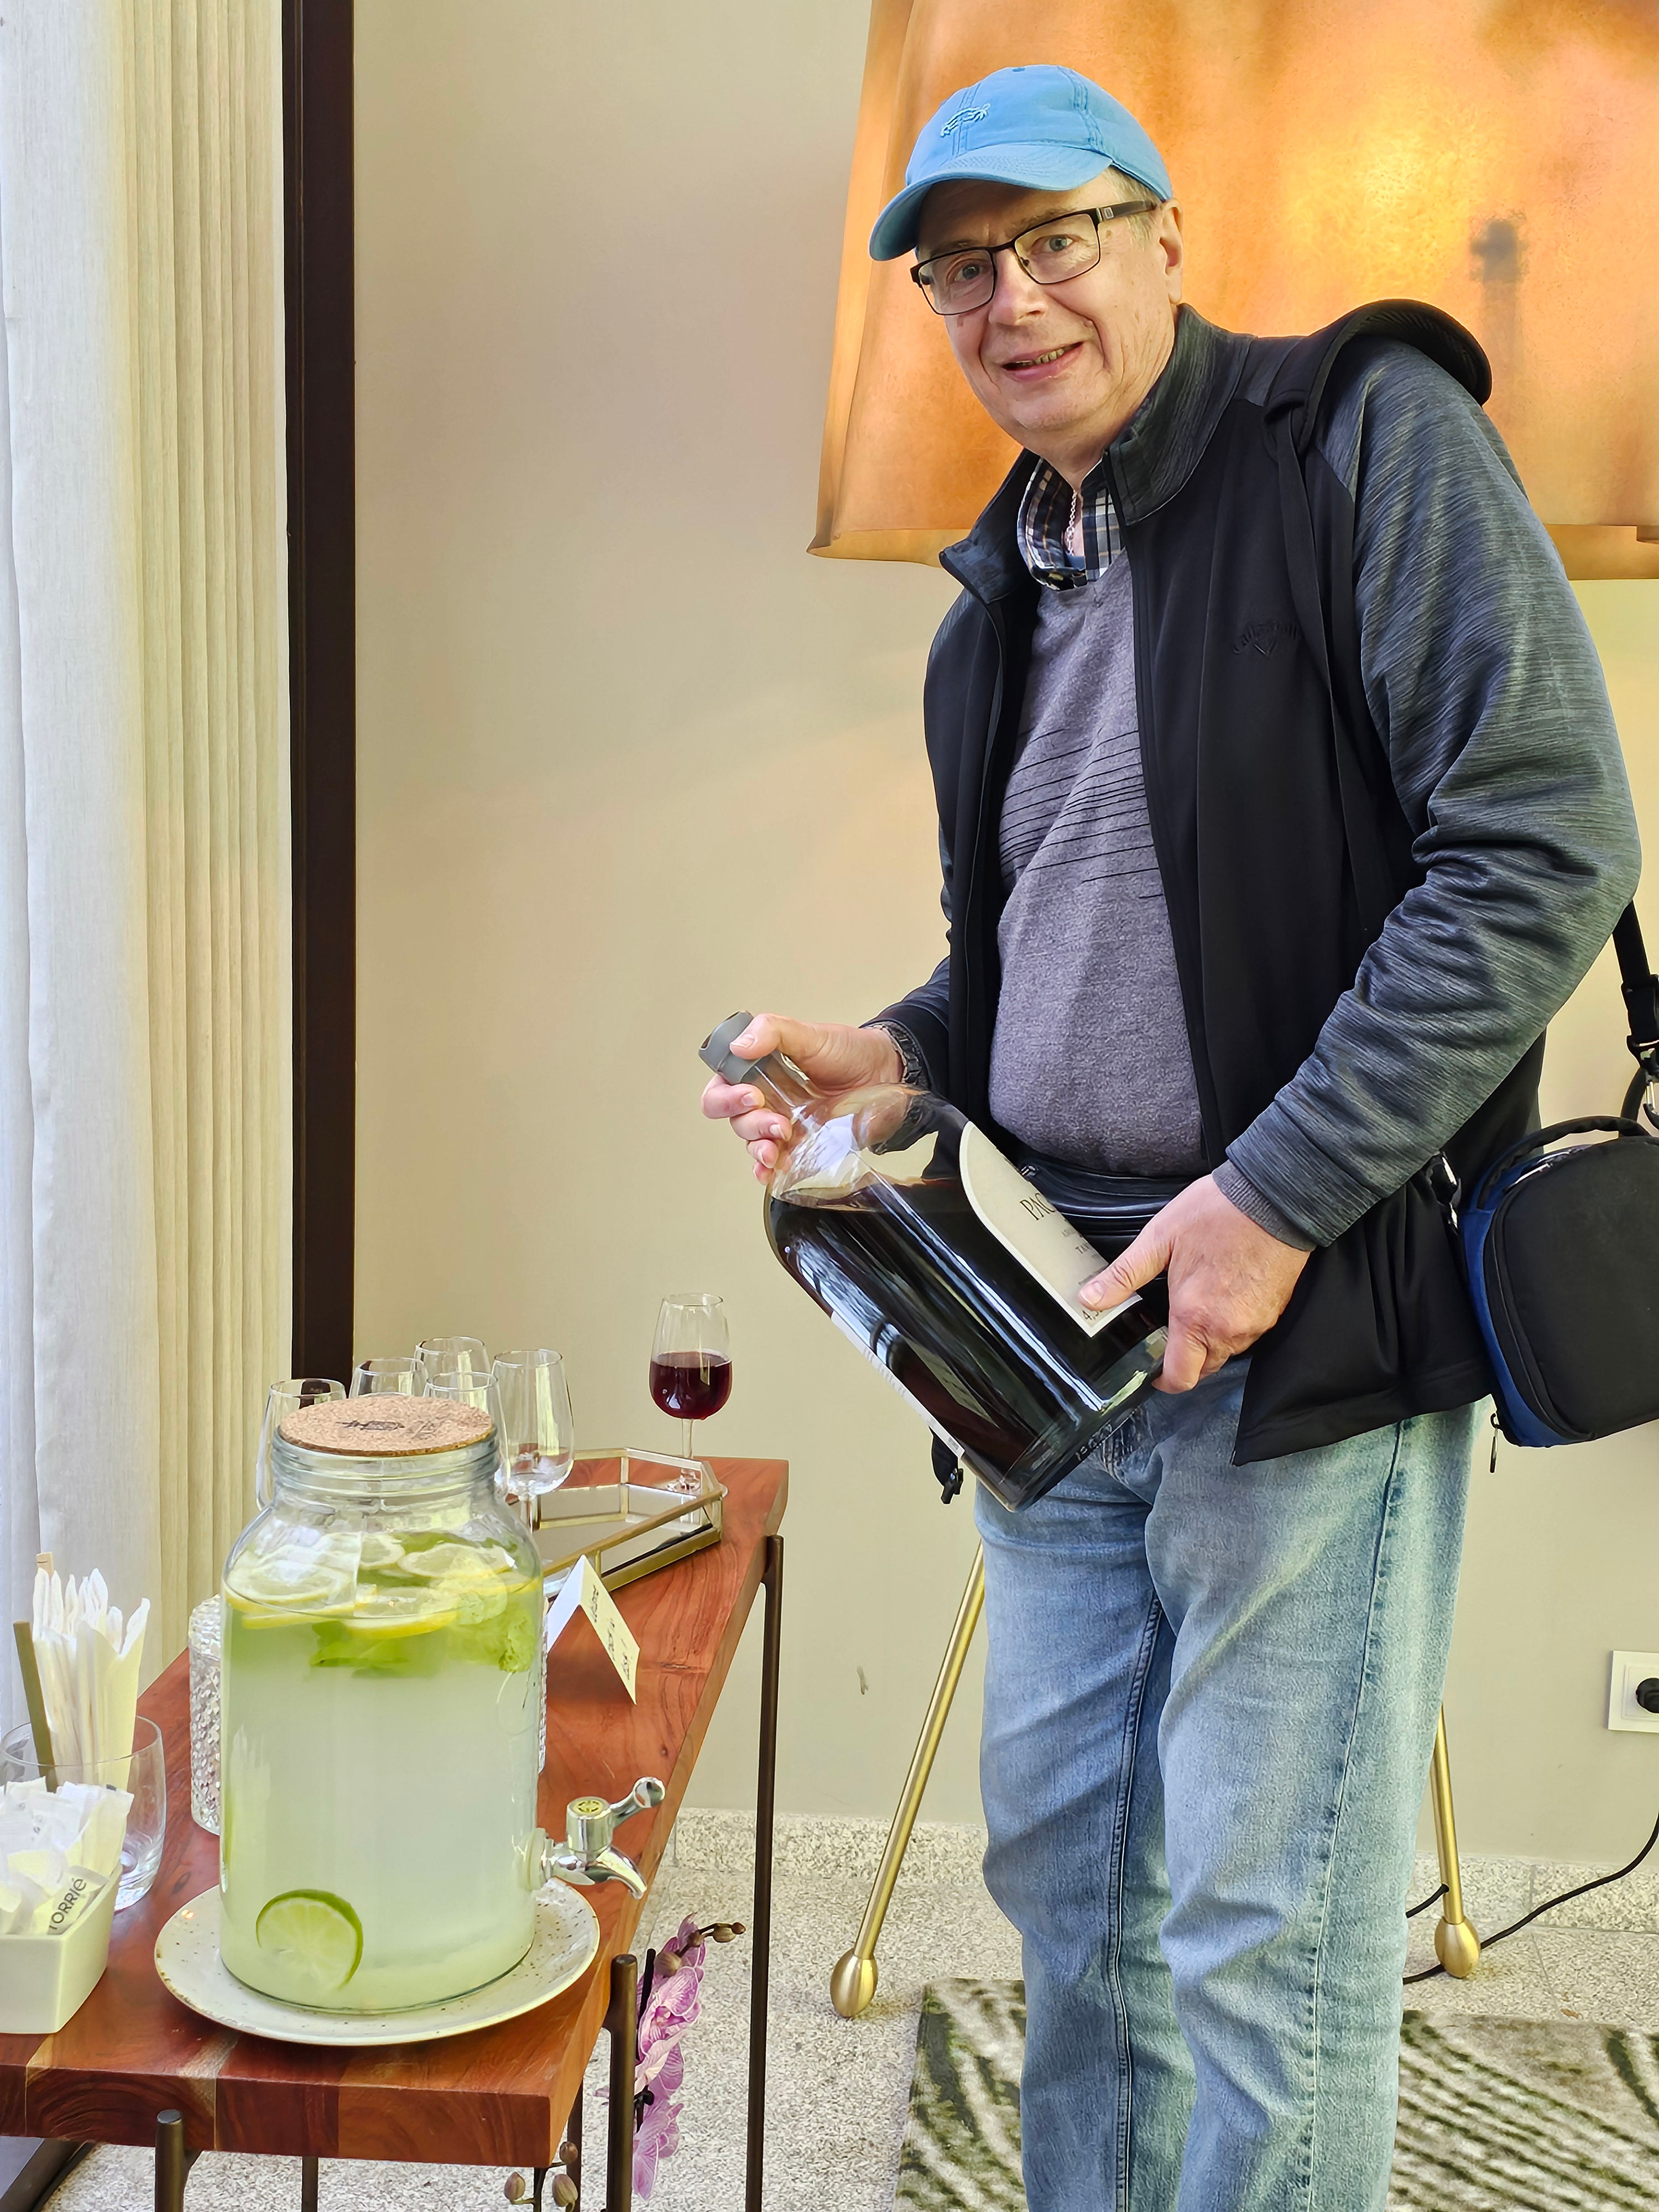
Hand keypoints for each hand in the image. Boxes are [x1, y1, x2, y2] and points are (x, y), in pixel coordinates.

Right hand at [700, 1013, 901, 1181]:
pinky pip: (774, 1164)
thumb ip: (773, 1032)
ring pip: (752, 1143)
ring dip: (759, 1148)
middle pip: (735, 1119)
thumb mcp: (810, 1034)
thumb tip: (740, 1045)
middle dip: (749, 1123)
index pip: (721, 1087)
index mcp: (757, 1071)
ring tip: (779, 1144)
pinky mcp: (801, 1146)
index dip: (725, 1096)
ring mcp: (782, 1125)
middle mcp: (765, 1100)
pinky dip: (767, 1170)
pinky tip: (773, 1169)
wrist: (885, 1071)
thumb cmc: (848, 1051)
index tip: (750, 1094)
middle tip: (775, 1121)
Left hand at [1080, 1174, 1309, 1392]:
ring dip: (1208, 1343)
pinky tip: (1222, 1299)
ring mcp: (1255, 1324)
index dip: (1162, 1380)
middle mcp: (1228, 1330)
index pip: (1180, 1377)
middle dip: (1184, 1360)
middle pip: (1203, 1369)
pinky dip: (1231, 1328)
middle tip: (1169, 1333)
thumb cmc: (1215, 1214)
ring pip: (1226, 1353)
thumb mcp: (1159, 1238)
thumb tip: (1089, 1299)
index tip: (1151, 1370)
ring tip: (1195, 1310)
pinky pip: (1247, 1335)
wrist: (1273, 1198)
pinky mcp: (1273, 1313)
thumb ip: (1124, 1275)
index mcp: (1195, 1318)